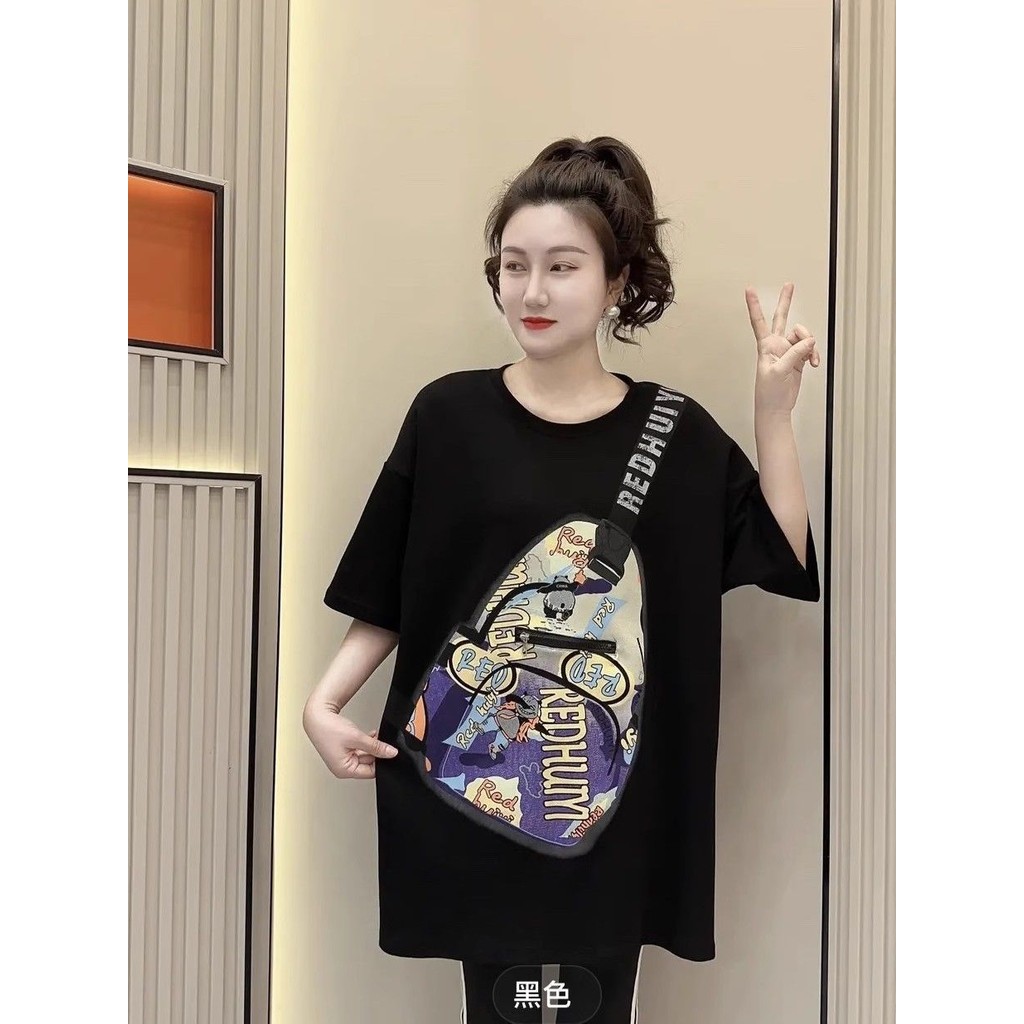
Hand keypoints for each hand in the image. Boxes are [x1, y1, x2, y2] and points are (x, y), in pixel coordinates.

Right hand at [304, 707, 397, 779]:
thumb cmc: (328, 729)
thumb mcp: (357, 738)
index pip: (370, 772)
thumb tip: (391, 753)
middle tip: (382, 741)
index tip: (389, 752)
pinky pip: (359, 749)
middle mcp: (342, 767)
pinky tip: (370, 735)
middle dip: (377, 752)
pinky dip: (366, 743)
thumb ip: (376, 747)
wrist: (316, 715)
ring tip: (375, 736)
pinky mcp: (343, 750)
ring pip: (365, 755)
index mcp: (344, 770)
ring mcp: (342, 758)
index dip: (381, 762)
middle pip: (368, 763)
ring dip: (372, 746)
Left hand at [745, 282, 820, 415]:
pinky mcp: (798, 359)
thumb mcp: (779, 371)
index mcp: (766, 346)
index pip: (759, 322)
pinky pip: (810, 349)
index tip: (749, 290)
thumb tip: (809, 340)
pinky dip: (815, 354)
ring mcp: (788, 351)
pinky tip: (814, 362)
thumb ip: (794, 353)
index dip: (754, 305)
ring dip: (810, 345)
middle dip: (786, 301)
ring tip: (811, 358)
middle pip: (781, 318)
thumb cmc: (769, 393)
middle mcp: (777, 345)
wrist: (776, 408)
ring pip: (803, 336)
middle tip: (789, 285)